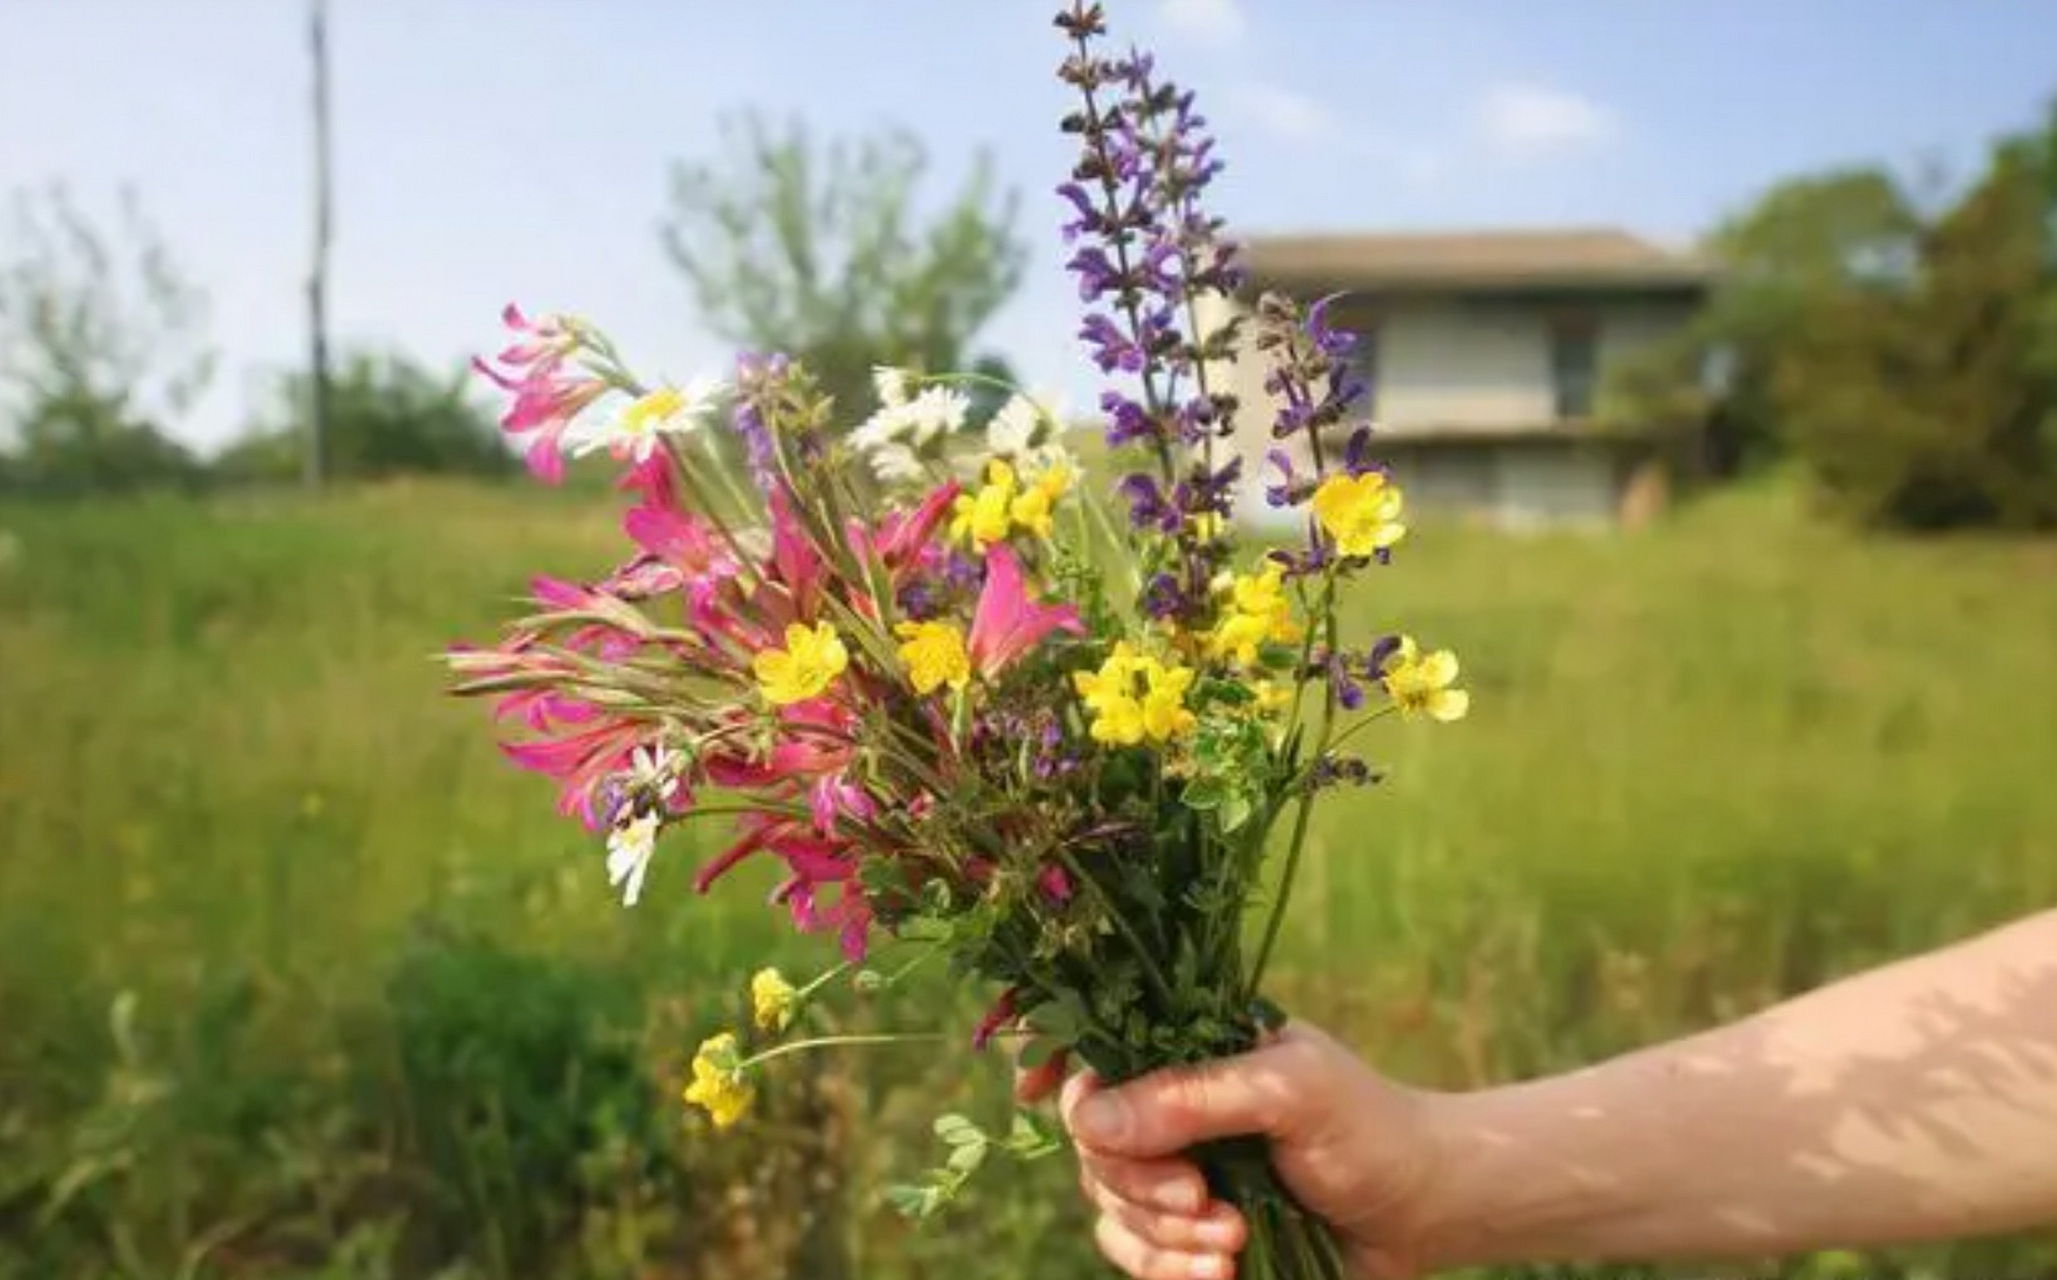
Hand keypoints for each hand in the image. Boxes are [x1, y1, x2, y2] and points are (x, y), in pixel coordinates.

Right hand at [1018, 1022, 1445, 1279]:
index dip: (1054, 1065)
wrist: (1428, 1212)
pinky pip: (1135, 1257)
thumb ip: (1190, 1096)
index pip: (1097, 1050)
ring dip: (1162, 1236)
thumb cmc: (1370, 1129)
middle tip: (1202, 1199)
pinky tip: (1225, 1273)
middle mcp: (1173, 1109)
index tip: (1028, 1092)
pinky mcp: (1189, 1240)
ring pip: (1107, 1206)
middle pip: (1092, 1140)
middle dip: (1138, 1180)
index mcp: (1190, 1048)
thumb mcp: (1289, 1091)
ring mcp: (1178, 1175)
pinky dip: (1168, 1272)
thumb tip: (1085, 1118)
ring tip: (1234, 1243)